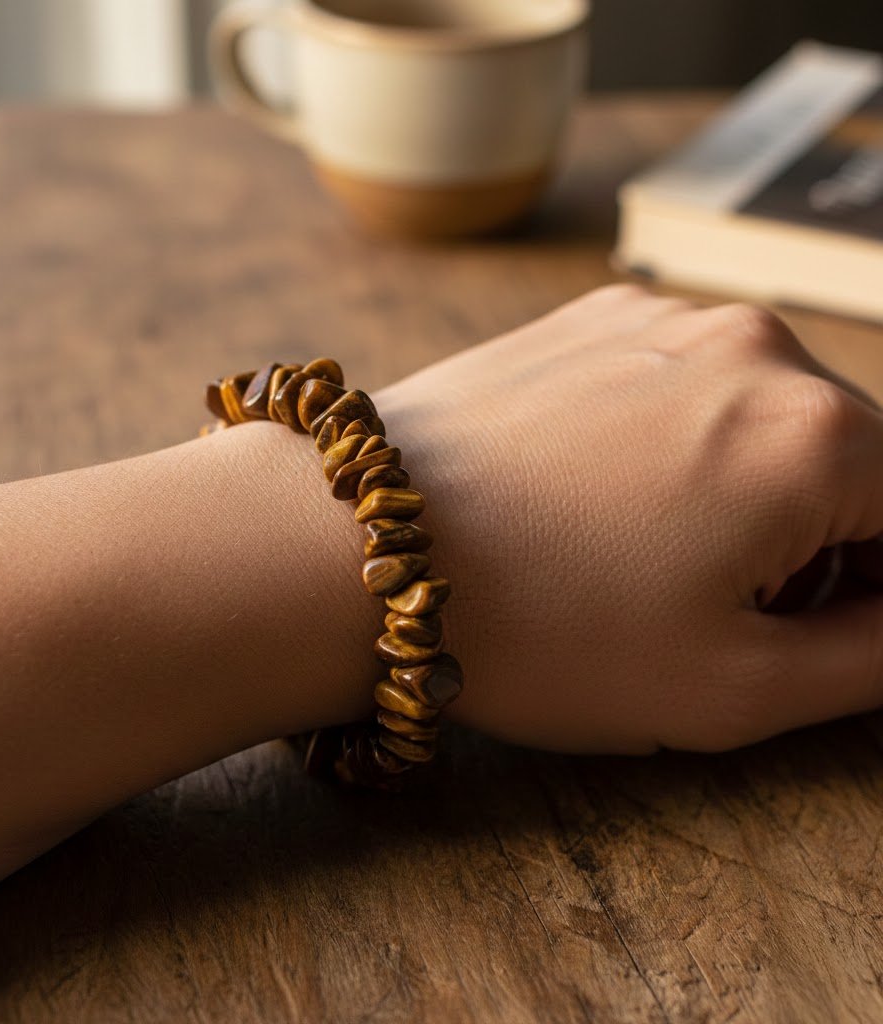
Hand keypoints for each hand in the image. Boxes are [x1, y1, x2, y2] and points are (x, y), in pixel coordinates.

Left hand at [376, 285, 882, 753]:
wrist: (355, 544)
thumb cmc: (537, 628)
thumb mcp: (732, 687)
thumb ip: (875, 654)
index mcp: (816, 433)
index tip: (834, 628)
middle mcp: (753, 344)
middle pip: (854, 457)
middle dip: (829, 541)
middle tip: (736, 613)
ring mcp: (663, 317)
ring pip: (768, 414)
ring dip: (753, 488)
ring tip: (655, 559)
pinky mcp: (593, 318)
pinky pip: (686, 381)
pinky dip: (684, 440)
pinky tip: (605, 499)